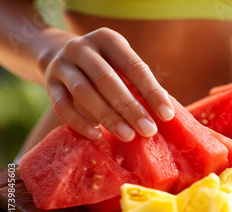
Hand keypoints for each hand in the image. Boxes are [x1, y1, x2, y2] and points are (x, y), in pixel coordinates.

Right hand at [44, 27, 173, 141]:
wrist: (62, 57)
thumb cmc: (106, 67)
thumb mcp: (121, 66)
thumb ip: (138, 85)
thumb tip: (166, 114)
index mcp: (108, 39)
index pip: (134, 66)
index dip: (151, 91)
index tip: (166, 115)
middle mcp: (82, 47)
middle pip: (107, 80)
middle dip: (130, 107)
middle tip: (148, 130)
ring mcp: (62, 65)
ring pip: (84, 93)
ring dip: (108, 117)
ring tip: (128, 136)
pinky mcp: (49, 84)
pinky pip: (62, 106)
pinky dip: (80, 122)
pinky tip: (97, 136)